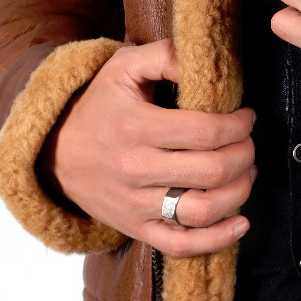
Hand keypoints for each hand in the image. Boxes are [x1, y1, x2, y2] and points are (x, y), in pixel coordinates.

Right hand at [38, 39, 255, 257]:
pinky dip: (217, 239)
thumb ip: (165, 55)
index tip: (246, 117)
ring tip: (247, 172)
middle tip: (248, 141)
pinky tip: (241, 223)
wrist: (52, 150)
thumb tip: (204, 62)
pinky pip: (181, 246)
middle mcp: (135, 169)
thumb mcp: (123, 66)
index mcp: (136, 127)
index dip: (238, 125)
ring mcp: (134, 205)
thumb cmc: (97, 103)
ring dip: (239, 192)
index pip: (206, 132)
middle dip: (245, 154)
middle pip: (211, 171)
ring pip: (202, 210)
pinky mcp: (135, 229)